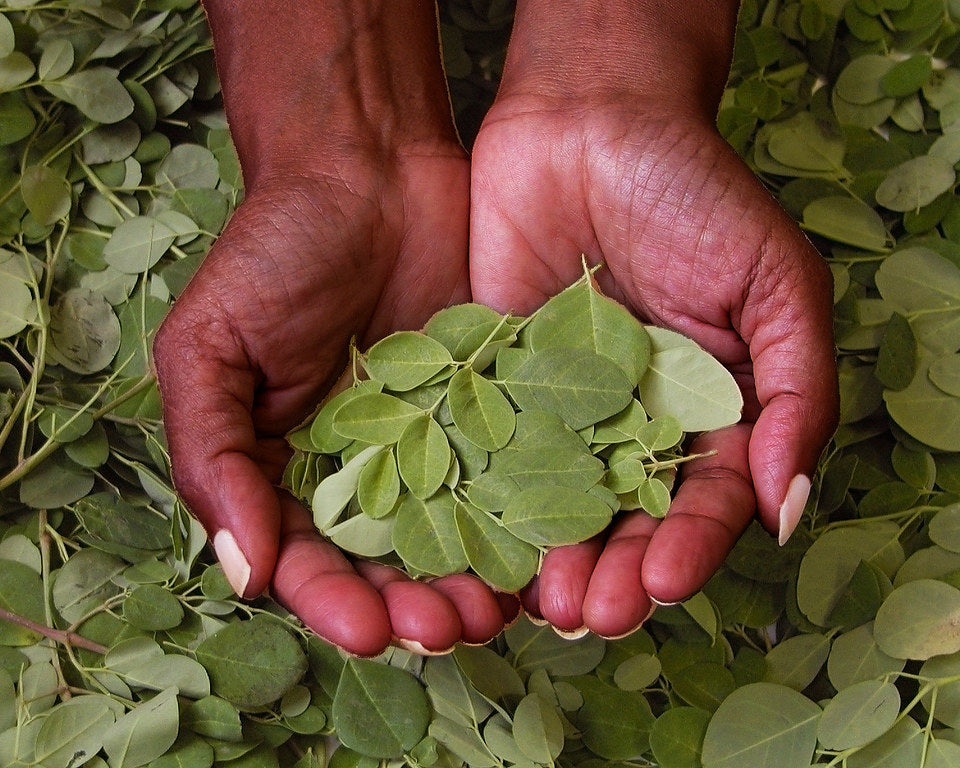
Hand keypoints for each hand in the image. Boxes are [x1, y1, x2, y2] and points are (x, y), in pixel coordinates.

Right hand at [153, 0, 516, 655]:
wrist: (369, 169)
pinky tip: (541, 554)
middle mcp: (359, 468)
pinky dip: (521, 520)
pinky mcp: (488, 410)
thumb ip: (213, 454)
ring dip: (471, 581)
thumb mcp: (210, 346)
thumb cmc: (274, 249)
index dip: (331, 602)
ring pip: (452, 535)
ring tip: (498, 609)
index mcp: (283, 466)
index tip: (368, 630)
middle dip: (412, 606)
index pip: (303, 559)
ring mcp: (431, 442)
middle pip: (385, 564)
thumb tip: (241, 572)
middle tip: (450, 630)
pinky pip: (505, 476)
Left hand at [470, 89, 837, 636]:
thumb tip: (787, 506)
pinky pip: (486, 449)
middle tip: (590, 614)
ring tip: (541, 601)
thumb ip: (795, 391)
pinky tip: (476, 543)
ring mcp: (556, 407)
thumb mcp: (775, 282)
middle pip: (624, 518)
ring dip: (549, 555)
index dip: (689, 546)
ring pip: (553, 501)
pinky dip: (483, 498)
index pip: (703, 500)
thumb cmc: (695, 192)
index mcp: (704, 411)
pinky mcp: (491, 382)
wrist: (589, 119)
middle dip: (614, 571)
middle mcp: (628, 421)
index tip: (665, 582)